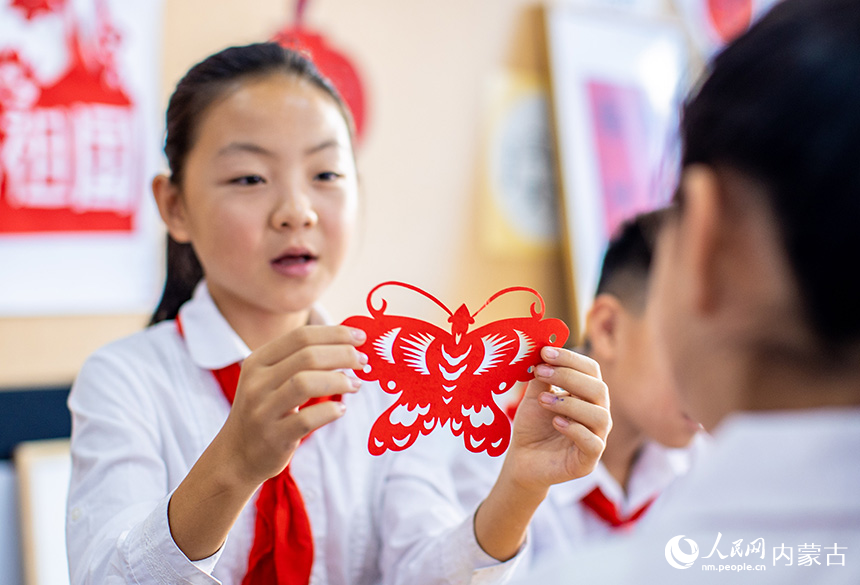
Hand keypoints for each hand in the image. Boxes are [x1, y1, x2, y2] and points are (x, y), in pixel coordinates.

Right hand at [217, 325, 367, 484]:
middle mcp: (257, 382)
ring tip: (355, 385)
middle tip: (363, 361)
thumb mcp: (271, 379)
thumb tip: (348, 344)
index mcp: (258, 360)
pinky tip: (340, 410)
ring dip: (339, 381)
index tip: (360, 337)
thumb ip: (301, 360)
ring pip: (305, 383)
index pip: (301, 336)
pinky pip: (307, 419)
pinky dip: (330, 411)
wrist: (237, 455)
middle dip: (343, 354)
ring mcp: (263, 410)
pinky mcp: (274, 437)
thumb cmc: (266, 410)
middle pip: (307, 356)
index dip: (335, 334)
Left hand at [503, 346, 610, 491]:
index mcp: (587, 395)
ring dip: (570, 403)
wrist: (522, 459)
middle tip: (541, 372)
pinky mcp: (588, 461)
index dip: (570, 359)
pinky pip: (593, 443)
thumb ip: (542, 376)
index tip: (545, 352)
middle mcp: (597, 414)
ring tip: (543, 401)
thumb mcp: (534, 396)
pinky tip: (556, 422)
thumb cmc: (532, 425)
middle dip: (568, 377)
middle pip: (598, 389)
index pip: (590, 370)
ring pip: (600, 416)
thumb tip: (544, 349)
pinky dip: (576, 430)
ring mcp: (596, 438)